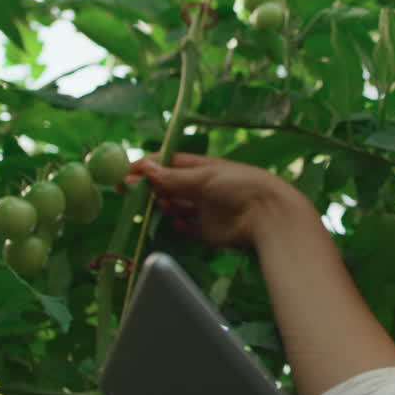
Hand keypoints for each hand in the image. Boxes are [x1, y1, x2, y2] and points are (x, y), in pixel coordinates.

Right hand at [127, 153, 307, 247]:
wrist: (268, 215)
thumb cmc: (240, 185)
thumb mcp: (205, 177)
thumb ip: (173, 177)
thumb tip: (144, 169)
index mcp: (203, 167)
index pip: (169, 164)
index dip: (148, 168)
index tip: (126, 173)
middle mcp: (202, 187)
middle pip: (168, 187)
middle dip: (151, 189)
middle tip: (133, 193)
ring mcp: (205, 209)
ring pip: (175, 208)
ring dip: (165, 207)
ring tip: (165, 206)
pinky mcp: (208, 231)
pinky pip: (187, 228)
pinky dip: (180, 226)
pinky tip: (179, 224)